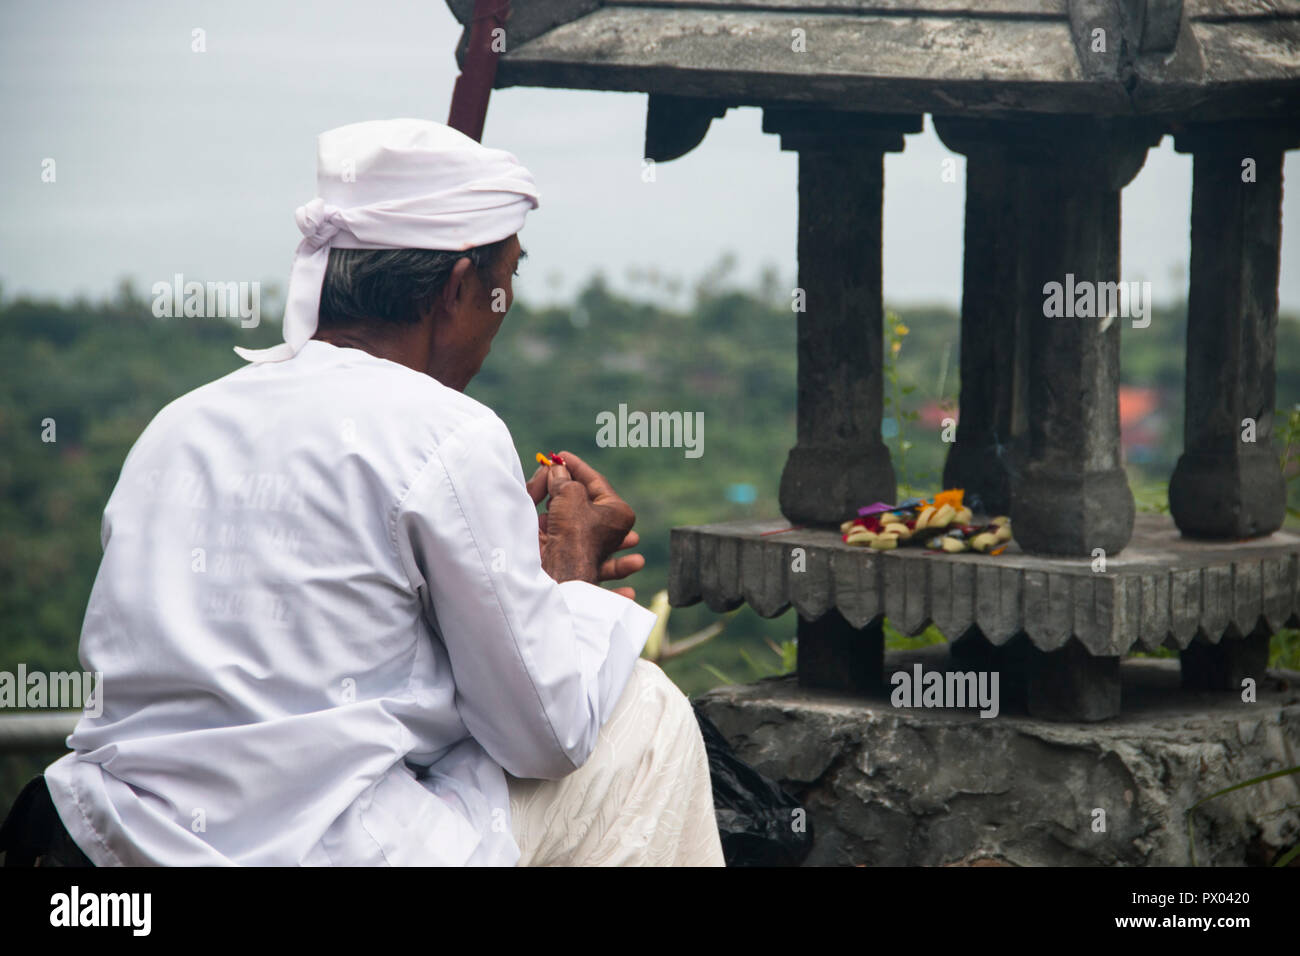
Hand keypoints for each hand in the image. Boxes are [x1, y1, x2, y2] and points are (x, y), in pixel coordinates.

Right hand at [526, 451, 644, 597]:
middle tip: (550, 474)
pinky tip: (538, 513)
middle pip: (582, 498)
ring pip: (566, 515)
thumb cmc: (573, 530)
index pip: (595, 481)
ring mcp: (588, 542)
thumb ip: (563, 478)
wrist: (559, 569)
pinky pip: (552, 530)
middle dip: (564, 486)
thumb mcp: (569, 493)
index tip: (560, 456)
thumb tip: (556, 470)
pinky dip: (545, 522)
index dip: (575, 466)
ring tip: (541, 495)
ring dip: (553, 504)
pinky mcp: (568, 552)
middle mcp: (609, 529)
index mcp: (619, 512)